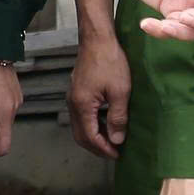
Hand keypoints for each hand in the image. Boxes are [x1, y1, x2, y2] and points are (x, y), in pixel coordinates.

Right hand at [68, 32, 131, 160]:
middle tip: (114, 153)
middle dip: (97, 147)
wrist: (97, 39)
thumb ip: (118, 118)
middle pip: (81, 135)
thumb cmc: (110, 62)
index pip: (89, 137)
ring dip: (95, 137)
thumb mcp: (120, 92)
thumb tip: (116, 140)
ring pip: (80, 126)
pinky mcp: (77, 91)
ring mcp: (73, 97)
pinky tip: (106, 124)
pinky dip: (93, 125)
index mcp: (82, 105)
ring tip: (112, 141)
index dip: (103, 149)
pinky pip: (82, 116)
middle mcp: (73, 103)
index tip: (118, 155)